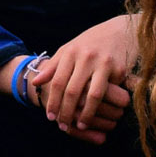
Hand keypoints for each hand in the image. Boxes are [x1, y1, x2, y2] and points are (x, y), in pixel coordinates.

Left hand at [33, 15, 138, 137]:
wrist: (120, 30)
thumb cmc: (90, 44)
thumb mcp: (69, 50)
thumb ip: (52, 66)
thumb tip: (35, 82)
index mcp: (71, 52)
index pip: (57, 82)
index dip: (53, 102)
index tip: (50, 117)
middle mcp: (86, 57)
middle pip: (73, 91)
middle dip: (66, 111)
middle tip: (62, 126)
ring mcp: (104, 63)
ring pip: (93, 95)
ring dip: (86, 114)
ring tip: (80, 125)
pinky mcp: (119, 69)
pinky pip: (110, 92)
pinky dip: (104, 105)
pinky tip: (99, 115)